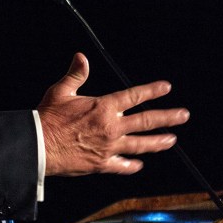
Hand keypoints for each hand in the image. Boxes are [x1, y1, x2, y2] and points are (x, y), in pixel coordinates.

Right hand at [38, 53, 189, 176]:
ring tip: (172, 140)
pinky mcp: (102, 163)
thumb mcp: (60, 91)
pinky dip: (132, 165)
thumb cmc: (47, 117)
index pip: (134, 96)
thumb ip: (76, 75)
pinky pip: (122, 165)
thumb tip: (82, 57)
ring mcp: (109, 147)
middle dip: (168, 117)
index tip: (166, 87)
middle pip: (146, 121)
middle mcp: (111, 127)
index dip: (152, 91)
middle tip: (183, 115)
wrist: (39, 145)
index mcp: (103, 107)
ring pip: (141, 145)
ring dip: (158, 142)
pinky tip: (139, 165)